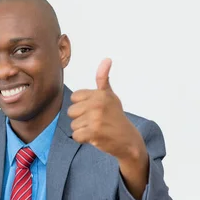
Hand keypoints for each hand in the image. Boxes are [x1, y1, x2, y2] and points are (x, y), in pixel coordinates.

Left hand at [67, 58, 148, 199]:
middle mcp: (98, 103)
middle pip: (71, 111)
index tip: (95, 110)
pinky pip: (76, 135)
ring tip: (97, 129)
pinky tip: (95, 137)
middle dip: (81, 119)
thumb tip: (106, 59)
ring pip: (73, 125)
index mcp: (100, 94)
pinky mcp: (94, 132)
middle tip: (96, 122)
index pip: (74, 98)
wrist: (128, 140)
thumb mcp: (111, 96)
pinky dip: (83, 139)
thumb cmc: (116, 117)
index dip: (82, 106)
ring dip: (83, 130)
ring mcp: (96, 118)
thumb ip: (103, 79)